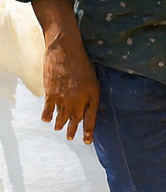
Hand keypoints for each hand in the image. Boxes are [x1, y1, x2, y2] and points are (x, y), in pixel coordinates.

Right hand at [32, 1, 98, 143]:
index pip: (91, 118)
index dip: (89, 130)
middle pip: (76, 119)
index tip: (87, 141)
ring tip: (60, 129)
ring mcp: (64, 97)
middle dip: (74, 130)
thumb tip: (87, 105)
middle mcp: (79, 99)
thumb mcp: (93, 77)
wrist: (66, 50)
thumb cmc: (82, 61)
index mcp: (93, 94)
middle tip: (71, 137)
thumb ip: (90, 92)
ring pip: (62, 116)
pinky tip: (46, 120)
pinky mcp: (51, 93)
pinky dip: (47, 115)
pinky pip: (49, 109)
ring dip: (61, 124)